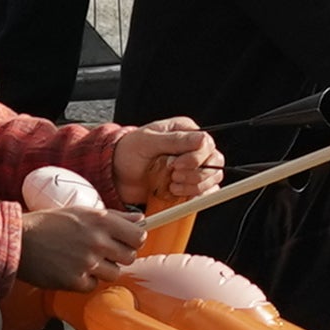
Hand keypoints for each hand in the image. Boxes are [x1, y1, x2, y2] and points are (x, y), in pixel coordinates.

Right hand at [13, 201, 154, 290]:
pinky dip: (86, 281)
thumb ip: (115, 217)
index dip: (134, 240)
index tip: (128, 241)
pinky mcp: (74, 281)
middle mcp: (98, 241)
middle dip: (120, 256)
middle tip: (106, 252)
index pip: (138, 236)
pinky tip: (75, 271)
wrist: (20, 240)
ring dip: (104, 269)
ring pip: (114, 274)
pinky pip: (93, 286)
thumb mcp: (83, 211)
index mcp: (102, 221)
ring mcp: (87, 263)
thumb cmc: (49, 223)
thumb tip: (140, 220)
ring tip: (87, 261)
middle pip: (130, 257)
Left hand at [99, 120, 221, 211]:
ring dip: (195, 187)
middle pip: (215, 162)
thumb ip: (175, 140)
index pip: (207, 143)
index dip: (196, 158)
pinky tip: (177, 196)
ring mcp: (191, 168)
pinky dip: (196, 198)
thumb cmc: (128, 151)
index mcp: (186, 131)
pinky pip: (204, 193)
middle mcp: (193, 149)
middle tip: (174, 178)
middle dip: (196, 175)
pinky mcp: (187, 186)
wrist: (115, 174)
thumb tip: (202, 140)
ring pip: (212, 178)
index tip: (177, 166)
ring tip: (172, 187)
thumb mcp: (148, 141)